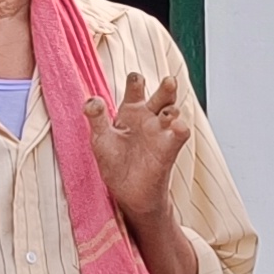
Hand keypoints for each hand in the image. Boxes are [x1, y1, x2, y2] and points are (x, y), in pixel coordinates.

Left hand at [85, 72, 190, 224]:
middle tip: (169, 81)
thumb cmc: (115, 163)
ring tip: (168, 112)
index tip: (135, 80)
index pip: (136, 87)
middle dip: (167, 87)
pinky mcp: (168, 149)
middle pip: (162, 95)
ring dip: (173, 109)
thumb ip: (96, 118)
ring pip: (173, 111)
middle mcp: (148, 118)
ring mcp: (160, 133)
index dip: (136, 81)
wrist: (127, 193)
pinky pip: (180, 134)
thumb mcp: (101, 138)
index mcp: (131, 111)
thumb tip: (92, 100)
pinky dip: (181, 129)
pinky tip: (177, 126)